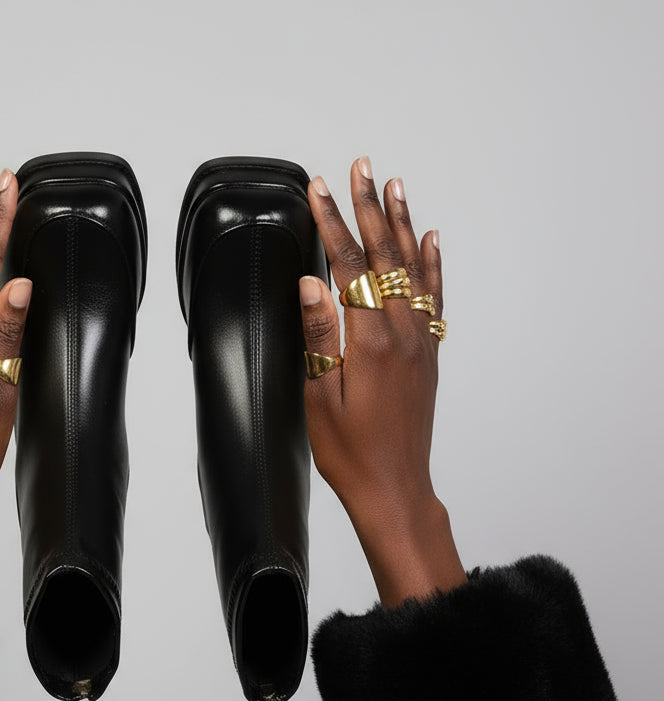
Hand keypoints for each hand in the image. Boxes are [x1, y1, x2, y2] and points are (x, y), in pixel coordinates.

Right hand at [300, 157, 465, 606]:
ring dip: (403, 224)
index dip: (333, 224)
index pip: (349, 266)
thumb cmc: (350, 451)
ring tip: (396, 185)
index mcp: (370, 341)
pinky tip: (430, 239)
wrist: (393, 487)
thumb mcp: (320, 397)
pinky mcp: (429, 354)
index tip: (320, 189)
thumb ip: (319, 335)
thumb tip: (312, 282)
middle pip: (385, 255)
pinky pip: (433, 296)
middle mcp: (402, 332)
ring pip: (413, 268)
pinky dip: (431, 263)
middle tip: (361, 168)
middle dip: (369, 208)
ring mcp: (421, 341)